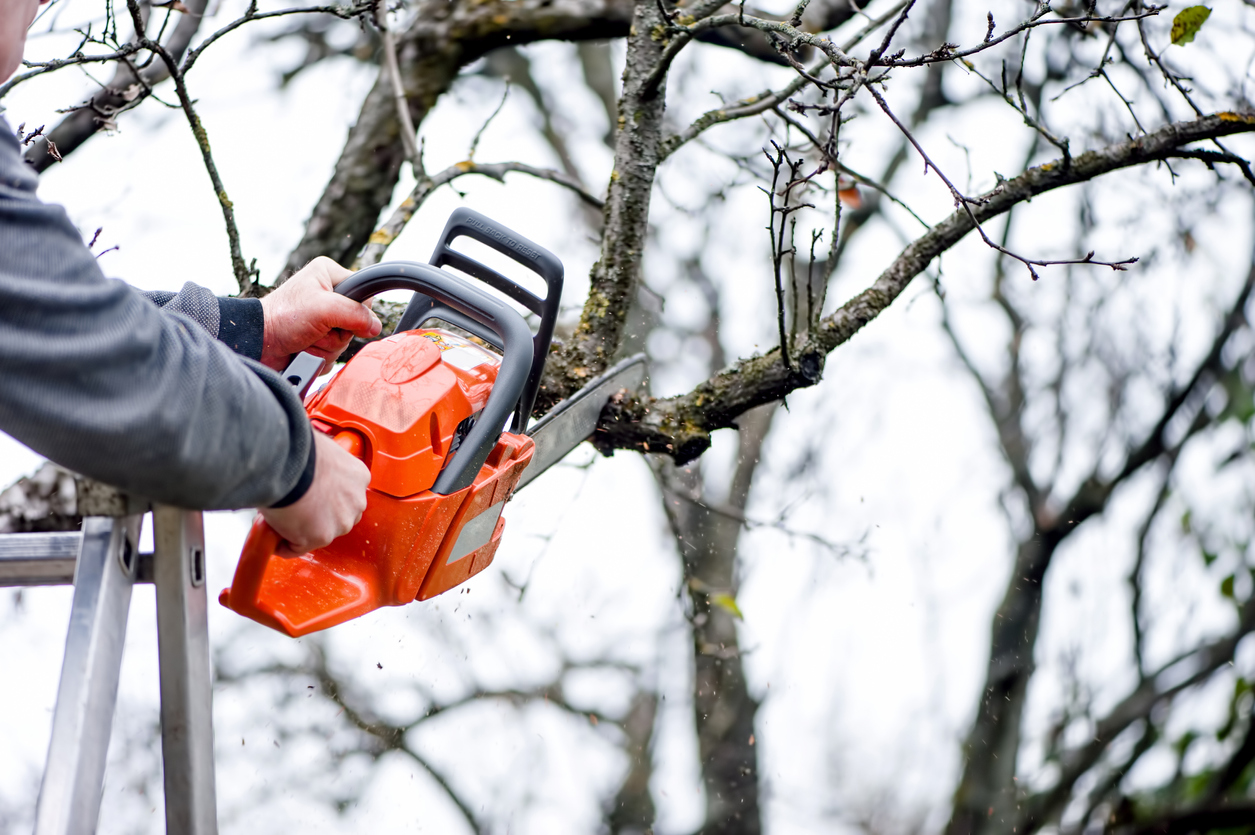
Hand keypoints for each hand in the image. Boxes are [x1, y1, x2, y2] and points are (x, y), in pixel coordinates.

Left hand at [259, 257, 381, 373]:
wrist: (258, 343)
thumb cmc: (282, 316)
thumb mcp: (323, 308)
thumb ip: (355, 314)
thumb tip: (375, 326)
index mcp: (329, 275)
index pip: (365, 295)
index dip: (358, 312)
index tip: (338, 317)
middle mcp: (328, 296)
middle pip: (356, 323)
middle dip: (337, 333)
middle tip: (316, 329)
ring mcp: (323, 320)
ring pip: (345, 342)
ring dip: (327, 346)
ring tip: (306, 339)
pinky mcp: (318, 339)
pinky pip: (334, 354)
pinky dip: (320, 356)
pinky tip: (304, 348)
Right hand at [260, 432, 369, 556]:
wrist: (285, 461)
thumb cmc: (298, 450)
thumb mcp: (322, 451)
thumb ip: (324, 465)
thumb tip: (310, 467)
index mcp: (358, 477)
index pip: (347, 496)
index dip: (326, 498)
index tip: (312, 496)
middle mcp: (355, 502)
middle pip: (338, 517)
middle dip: (318, 516)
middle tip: (295, 507)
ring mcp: (339, 523)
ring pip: (319, 534)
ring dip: (300, 530)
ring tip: (280, 517)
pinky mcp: (318, 538)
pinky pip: (297, 548)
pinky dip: (283, 544)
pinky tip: (272, 531)